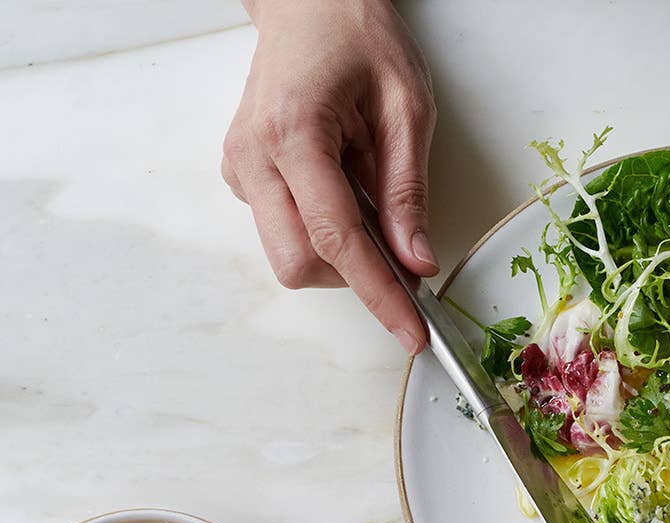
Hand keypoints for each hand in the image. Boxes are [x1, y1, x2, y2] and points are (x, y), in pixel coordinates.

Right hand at [223, 0, 437, 352]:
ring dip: (337, 252)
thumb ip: (408, 191)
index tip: (411, 332)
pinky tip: (340, 186)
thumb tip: (417, 261)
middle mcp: (254, 156)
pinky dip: (321, 230)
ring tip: (364, 192)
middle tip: (398, 249)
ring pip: (289, 255)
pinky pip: (283, 231)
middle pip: (299, 264)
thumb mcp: (406, 106)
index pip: (336, 241)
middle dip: (352, 274)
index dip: (378, 294)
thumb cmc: (355, 33)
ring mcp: (242, 167)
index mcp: (294, 133)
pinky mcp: (244, 175)